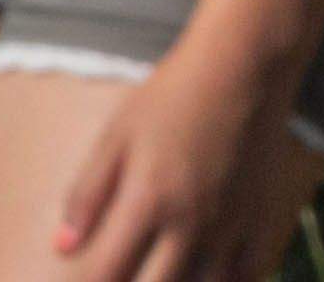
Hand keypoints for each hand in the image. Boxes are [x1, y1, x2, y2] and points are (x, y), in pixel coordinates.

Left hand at [31, 22, 284, 281]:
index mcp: (149, 200)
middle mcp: (192, 220)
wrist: (246, 63)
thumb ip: (87, 193)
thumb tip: (62, 248)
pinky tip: (207, 280)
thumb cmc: (173, 94)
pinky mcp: (261, 216)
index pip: (108, 274)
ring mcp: (231, 223)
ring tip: (162, 274)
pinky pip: (248, 275)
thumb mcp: (117, 135)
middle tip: (123, 275)